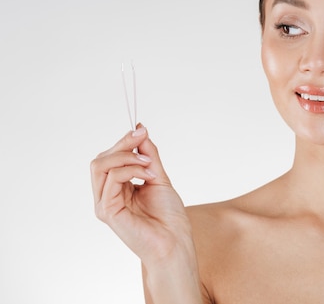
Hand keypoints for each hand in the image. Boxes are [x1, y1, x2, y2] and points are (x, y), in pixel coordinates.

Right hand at [90, 124, 192, 265]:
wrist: (175, 241)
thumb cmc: (169, 216)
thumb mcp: (158, 176)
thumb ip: (148, 155)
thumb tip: (140, 129)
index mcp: (116, 189)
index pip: (109, 158)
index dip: (123, 141)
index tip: (141, 130)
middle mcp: (106, 196)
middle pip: (100, 159)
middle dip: (122, 144)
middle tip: (142, 138)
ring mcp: (104, 204)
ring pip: (100, 165)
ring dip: (127, 157)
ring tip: (150, 164)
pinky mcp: (107, 211)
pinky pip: (112, 179)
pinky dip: (131, 170)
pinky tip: (149, 174)